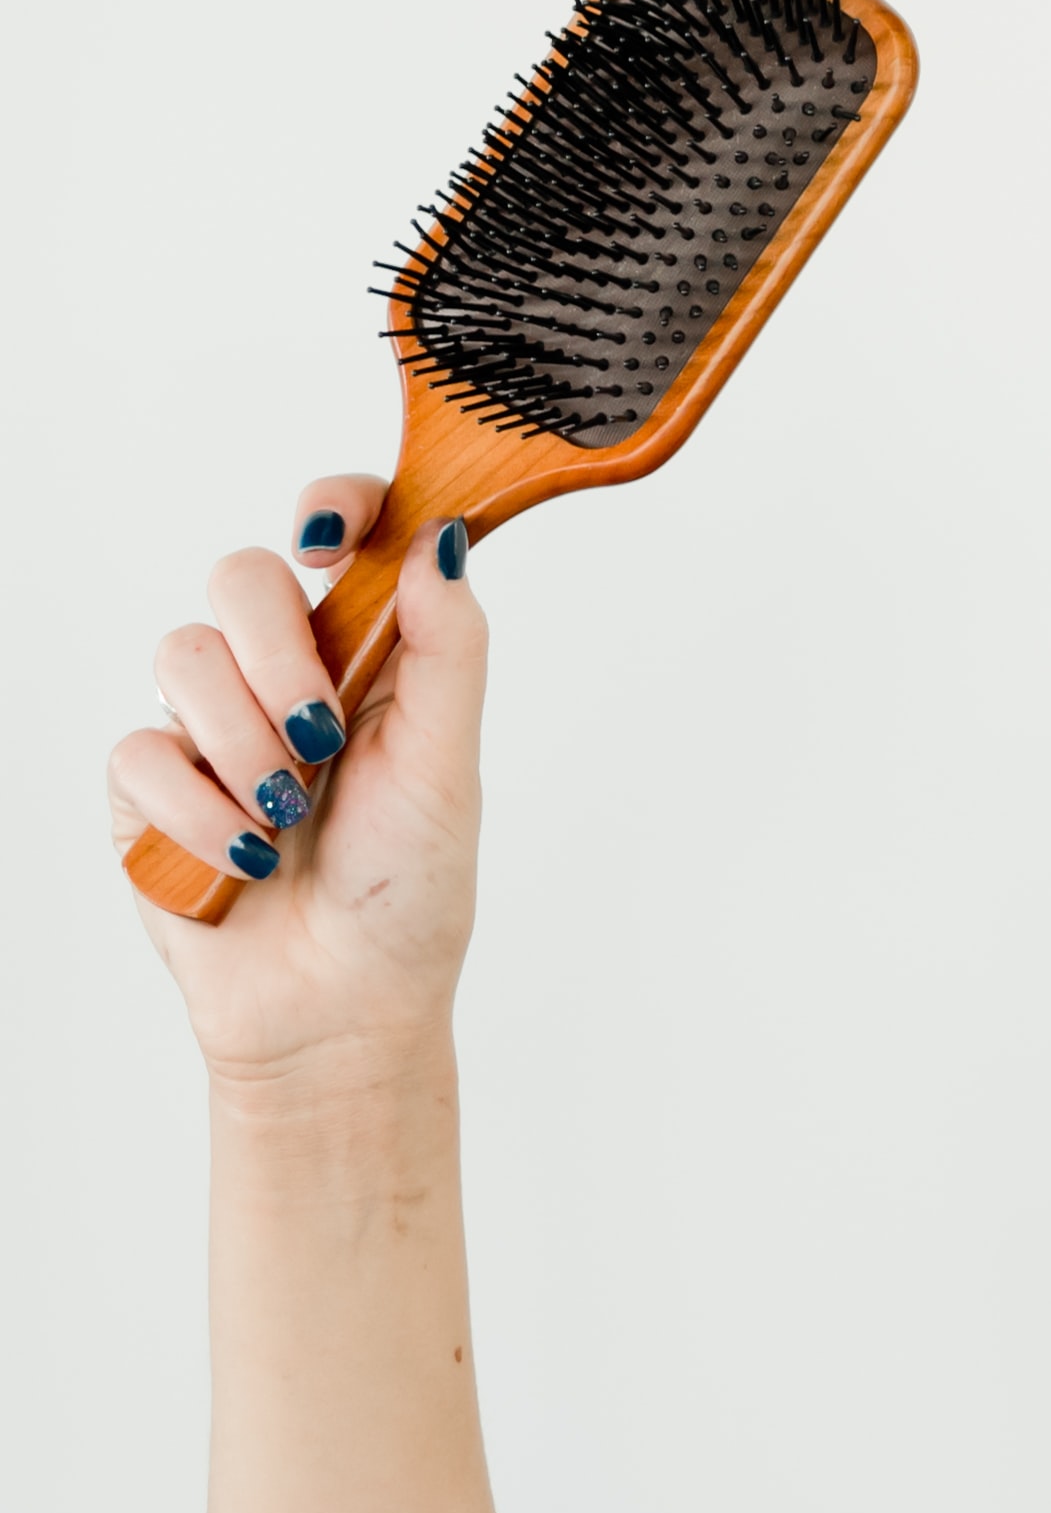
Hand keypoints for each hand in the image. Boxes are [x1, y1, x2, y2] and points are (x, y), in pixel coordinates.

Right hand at [108, 479, 484, 1092]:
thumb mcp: (446, 760)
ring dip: (245, 740)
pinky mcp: (147, 789)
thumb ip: (448, 646)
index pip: (340, 534)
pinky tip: (244, 855)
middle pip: (242, 577)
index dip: (330, 509)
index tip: (325, 541)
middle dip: (279, 649)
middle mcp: (283, 672)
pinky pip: (140, 749)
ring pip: (182, 655)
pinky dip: (199, 807)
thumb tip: (445, 538)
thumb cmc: (409, 884)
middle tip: (321, 729)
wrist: (341, 1002)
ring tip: (290, 813)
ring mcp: (208, 726)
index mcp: (368, 649)